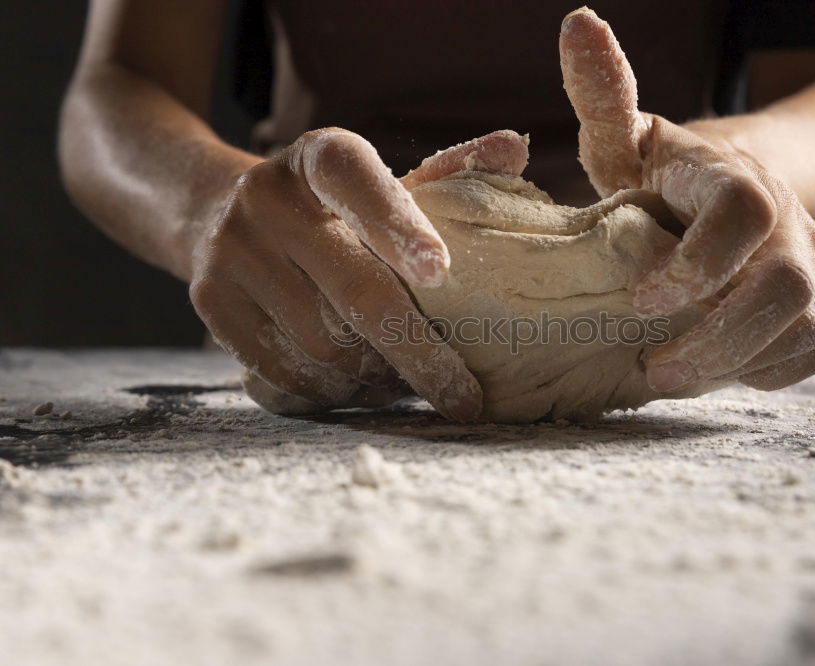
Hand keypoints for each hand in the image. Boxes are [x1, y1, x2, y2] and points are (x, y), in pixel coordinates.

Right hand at [189, 129, 528, 418]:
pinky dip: (335, 391)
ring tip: (410, 385)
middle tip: (463, 396)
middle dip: (418, 353)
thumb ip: (448, 172)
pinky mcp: (211, 302)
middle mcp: (267, 197)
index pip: (359, 184)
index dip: (399, 226)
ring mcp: (232, 251)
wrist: (220, 213)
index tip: (440, 272)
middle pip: (354, 289)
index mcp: (319, 158)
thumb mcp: (380, 181)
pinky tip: (363, 386)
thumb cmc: (332, 208)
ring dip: (377, 379)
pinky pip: (287, 371)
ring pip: (323, 345)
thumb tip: (516, 147)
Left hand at [559, 8, 814, 394]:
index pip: (742, 210)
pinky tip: (721, 369)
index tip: (640, 300)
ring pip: (806, 327)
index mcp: (735, 176)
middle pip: (784, 286)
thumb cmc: (667, 175)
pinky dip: (769, 370)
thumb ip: (605, 97)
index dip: (696, 262)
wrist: (741, 195)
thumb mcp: (631, 139)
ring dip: (737, 362)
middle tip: (656, 369)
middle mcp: (789, 218)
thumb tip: (577, 23)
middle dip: (716, 338)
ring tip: (672, 375)